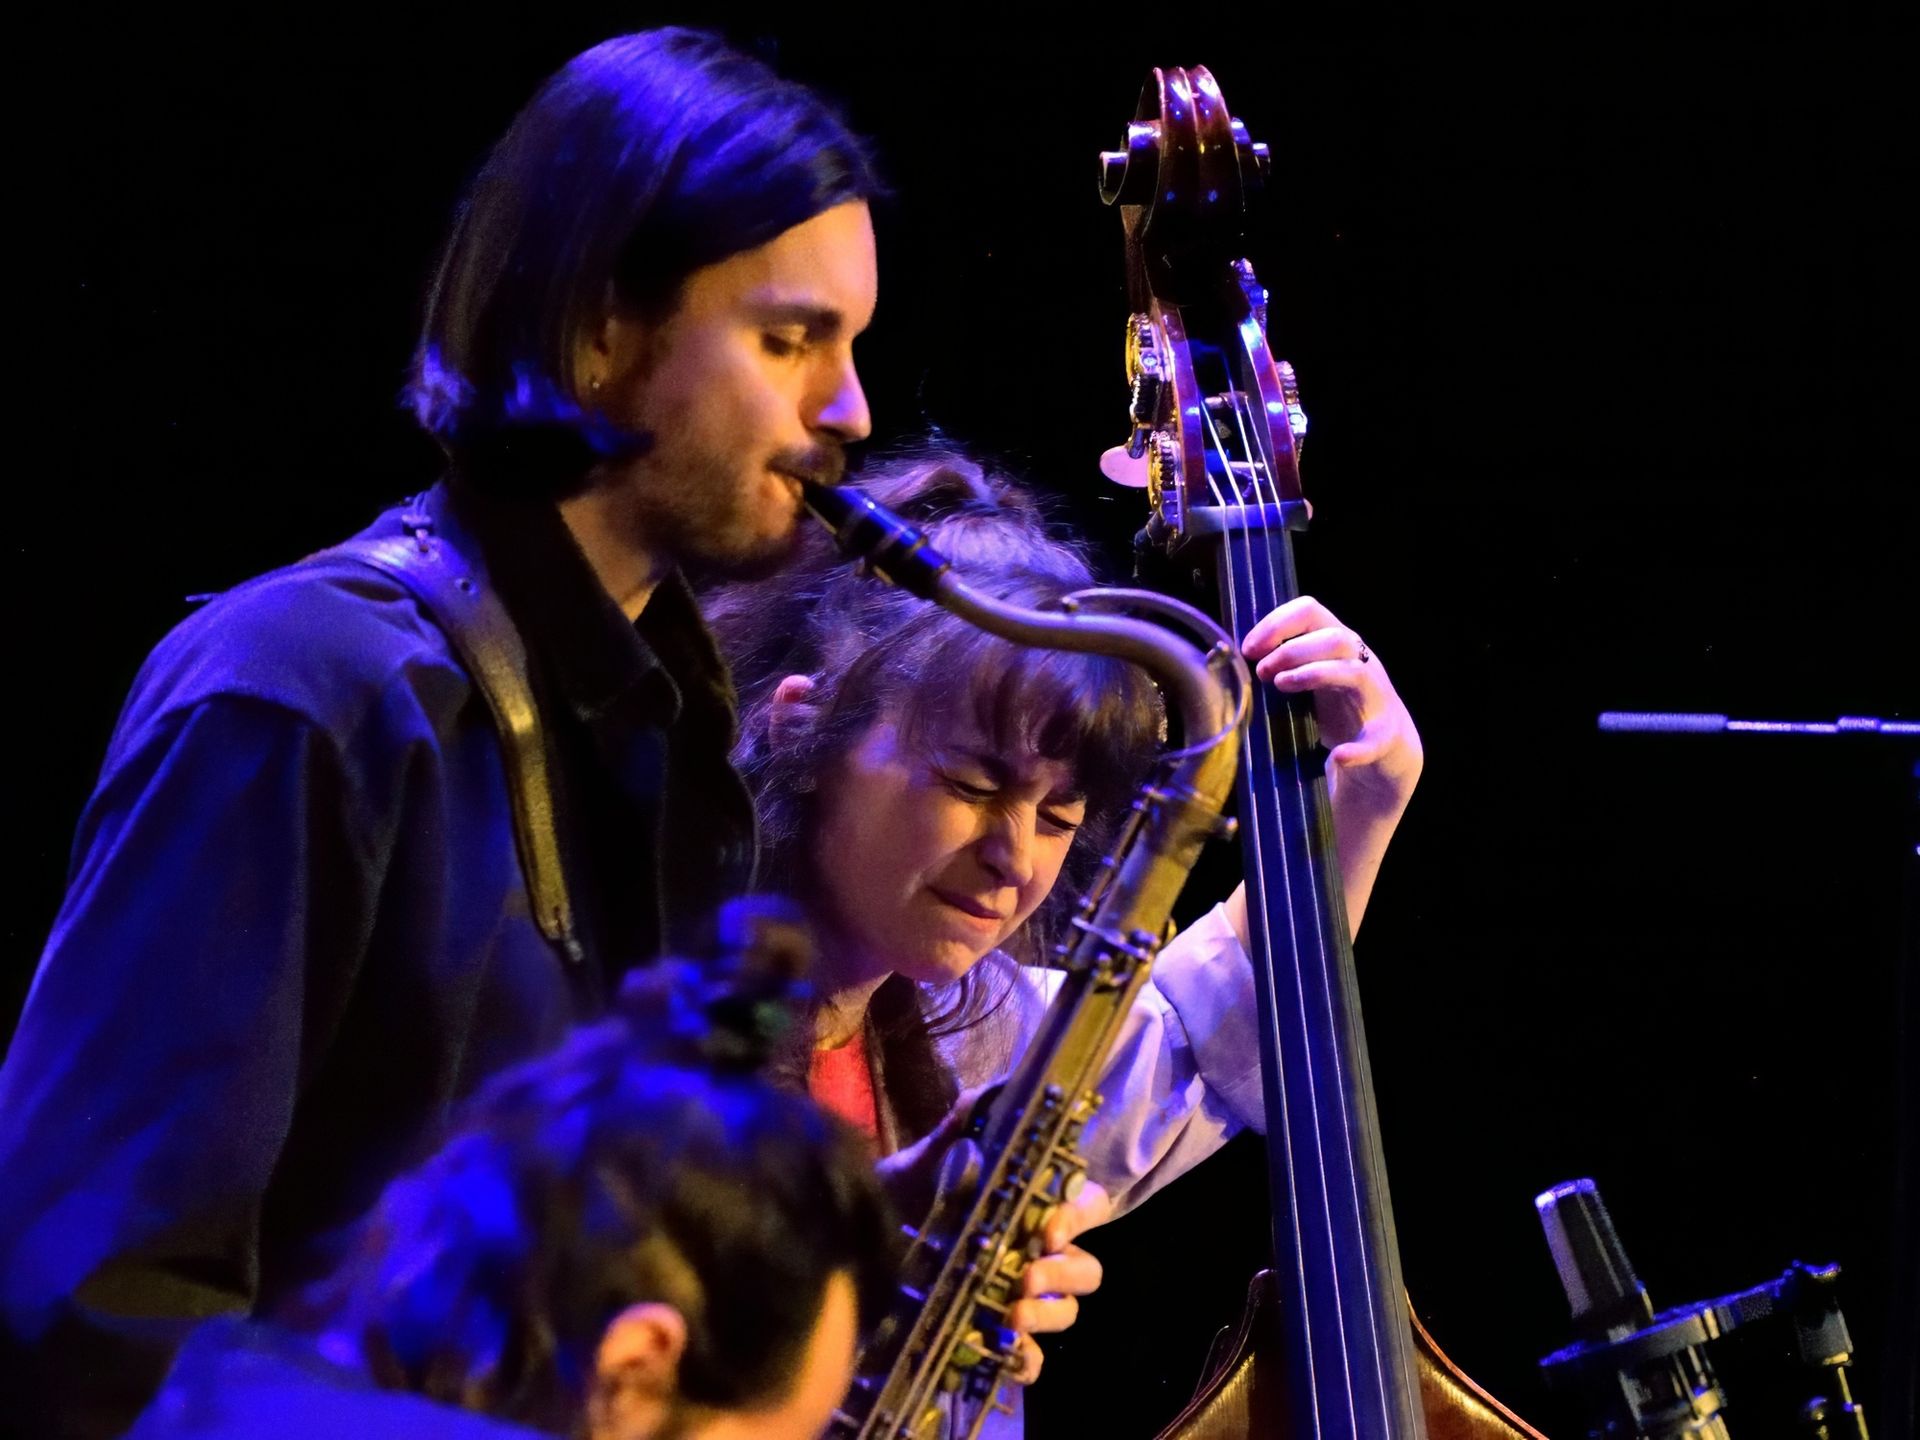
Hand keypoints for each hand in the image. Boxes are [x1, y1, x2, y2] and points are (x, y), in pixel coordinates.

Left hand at [873, 1090, 1110, 1386]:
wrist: (845, 1250)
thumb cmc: (895, 1203)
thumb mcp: (920, 1165)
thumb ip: (957, 1131)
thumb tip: (985, 1093)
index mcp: (1027, 1209)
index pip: (1087, 1207)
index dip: (1082, 1216)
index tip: (1052, 1226)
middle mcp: (1033, 1255)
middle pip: (1085, 1268)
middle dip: (1066, 1272)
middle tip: (1028, 1274)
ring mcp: (1017, 1300)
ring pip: (1067, 1313)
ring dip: (1048, 1314)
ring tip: (1011, 1312)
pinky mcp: (993, 1340)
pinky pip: (1032, 1361)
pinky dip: (1027, 1362)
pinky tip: (1006, 1354)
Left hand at [1240, 595, 1422, 816]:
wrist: (1386, 750)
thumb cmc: (1337, 708)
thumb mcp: (1310, 678)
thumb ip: (1281, 665)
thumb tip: (1224, 662)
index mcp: (1338, 645)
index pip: (1311, 612)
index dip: (1277, 623)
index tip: (1249, 647)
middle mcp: (1360, 663)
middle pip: (1334, 638)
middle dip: (1292, 650)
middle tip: (1261, 672)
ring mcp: (1376, 698)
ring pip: (1355, 673)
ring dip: (1315, 675)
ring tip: (1282, 686)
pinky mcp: (1383, 737)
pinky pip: (1374, 740)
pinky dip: (1356, 749)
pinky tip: (1337, 756)